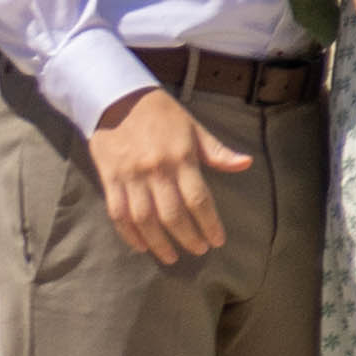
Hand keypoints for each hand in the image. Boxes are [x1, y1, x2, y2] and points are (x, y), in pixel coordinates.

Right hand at [86, 85, 253, 265]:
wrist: (117, 99)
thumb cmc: (162, 114)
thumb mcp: (194, 128)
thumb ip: (217, 151)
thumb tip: (245, 164)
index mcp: (181, 157)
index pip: (198, 199)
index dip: (209, 223)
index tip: (218, 240)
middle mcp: (155, 170)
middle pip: (172, 214)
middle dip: (187, 237)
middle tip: (199, 251)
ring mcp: (130, 176)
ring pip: (144, 218)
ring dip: (158, 242)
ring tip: (171, 256)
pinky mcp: (110, 179)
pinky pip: (118, 213)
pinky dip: (129, 233)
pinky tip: (141, 246)